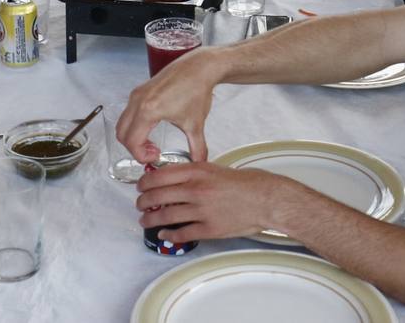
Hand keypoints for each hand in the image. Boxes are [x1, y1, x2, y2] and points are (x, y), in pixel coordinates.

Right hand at [117, 48, 222, 162]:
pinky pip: (128, 112)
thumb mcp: (196, 124)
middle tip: (152, 152)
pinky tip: (152, 127)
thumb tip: (198, 162)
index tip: (156, 157)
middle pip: (121, 133)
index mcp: (148, 110)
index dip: (141, 155)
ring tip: (152, 142)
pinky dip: (134, 125)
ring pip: (123, 122)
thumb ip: (197, 148)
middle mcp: (138, 100)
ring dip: (133, 136)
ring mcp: (137, 94)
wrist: (199, 67)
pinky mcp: (140, 90)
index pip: (132, 141)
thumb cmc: (196, 90)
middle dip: (134, 148)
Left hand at [135, 162, 292, 242]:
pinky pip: (182, 233)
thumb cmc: (244, 183)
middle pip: (159, 195)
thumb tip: (174, 178)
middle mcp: (196, 190)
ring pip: (166, 215)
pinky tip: (164, 234)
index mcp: (197, 172)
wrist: (265, 199)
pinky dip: (170, 235)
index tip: (140, 185)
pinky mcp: (209, 228)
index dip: (146, 182)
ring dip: (151, 219)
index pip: (161, 175)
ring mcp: (202, 210)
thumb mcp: (215, 168)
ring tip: (145, 220)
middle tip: (140, 203)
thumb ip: (194, 173)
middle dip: (143, 201)